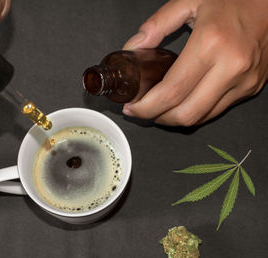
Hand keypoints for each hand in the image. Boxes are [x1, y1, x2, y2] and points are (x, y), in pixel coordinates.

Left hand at [122, 0, 267, 125]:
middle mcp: (231, 67)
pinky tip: (181, 102)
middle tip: (142, 111)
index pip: (171, 91)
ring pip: (201, 117)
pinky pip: (216, 110)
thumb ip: (157, 25)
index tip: (132, 107)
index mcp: (211, 43)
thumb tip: (132, 48)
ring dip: (175, 119)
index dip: (147, 106)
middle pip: (185, 113)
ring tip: (158, 108)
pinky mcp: (251, 87)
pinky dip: (194, 111)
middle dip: (157, 118)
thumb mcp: (190, 1)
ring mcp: (244, 81)